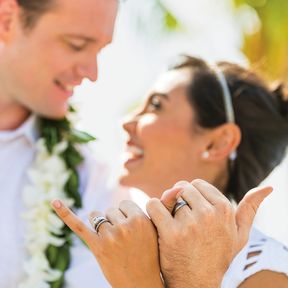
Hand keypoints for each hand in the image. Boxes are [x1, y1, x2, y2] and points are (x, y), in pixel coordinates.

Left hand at [52, 200, 162, 287]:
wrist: (142, 284)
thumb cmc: (153, 254)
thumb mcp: (161, 229)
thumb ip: (166, 206)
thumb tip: (178, 187)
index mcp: (141, 220)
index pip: (124, 204)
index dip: (126, 216)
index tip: (132, 230)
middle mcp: (124, 227)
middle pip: (110, 210)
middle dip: (114, 221)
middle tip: (124, 240)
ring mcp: (109, 237)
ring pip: (97, 216)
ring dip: (102, 225)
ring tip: (113, 242)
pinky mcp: (96, 247)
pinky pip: (78, 226)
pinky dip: (65, 213)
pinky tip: (54, 201)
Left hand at [146, 179, 271, 287]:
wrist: (198, 283)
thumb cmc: (218, 255)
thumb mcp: (240, 234)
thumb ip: (250, 208)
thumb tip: (269, 187)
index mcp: (224, 209)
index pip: (197, 184)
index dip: (191, 196)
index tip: (192, 210)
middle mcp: (209, 214)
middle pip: (182, 188)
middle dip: (179, 199)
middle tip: (180, 216)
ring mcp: (189, 224)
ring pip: (168, 196)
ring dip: (166, 207)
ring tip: (172, 223)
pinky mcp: (170, 234)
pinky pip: (154, 205)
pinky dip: (152, 209)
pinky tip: (158, 221)